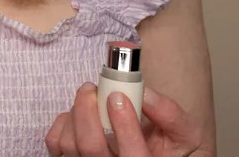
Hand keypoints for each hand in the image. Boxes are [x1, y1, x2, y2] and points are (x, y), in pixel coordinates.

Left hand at [45, 84, 204, 155]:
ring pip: (70, 143)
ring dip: (76, 113)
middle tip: (92, 88)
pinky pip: (55, 141)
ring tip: (90, 99)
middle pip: (90, 147)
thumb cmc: (166, 145)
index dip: (124, 125)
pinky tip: (79, 115)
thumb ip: (169, 114)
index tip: (119, 97)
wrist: (151, 153)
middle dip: (87, 111)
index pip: (133, 156)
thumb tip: (145, 93)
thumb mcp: (182, 133)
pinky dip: (63, 121)